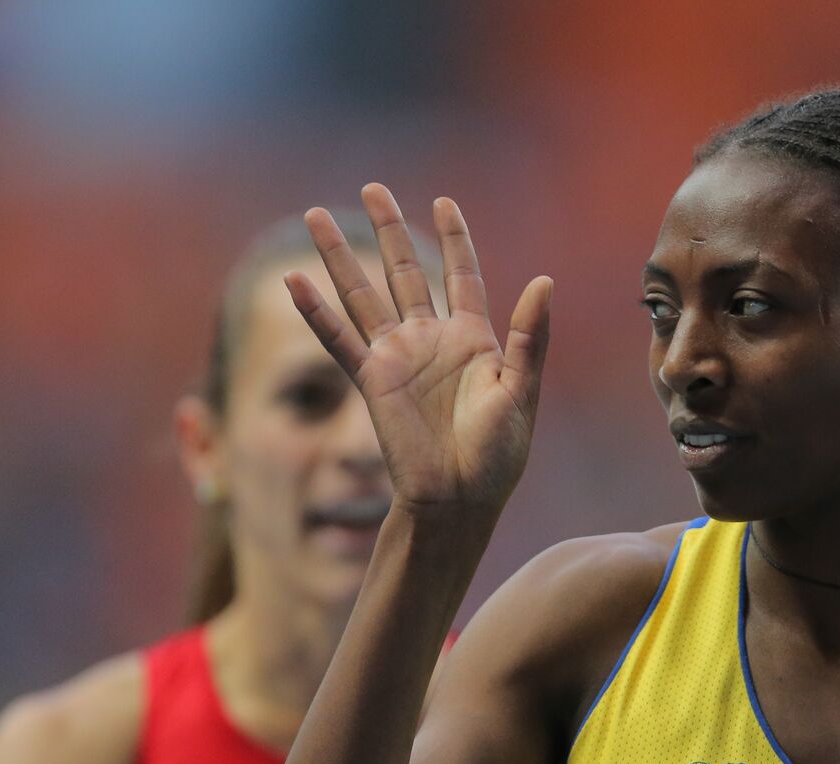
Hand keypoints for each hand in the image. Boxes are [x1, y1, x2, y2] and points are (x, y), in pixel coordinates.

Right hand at [286, 184, 551, 516]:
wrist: (459, 499)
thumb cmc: (498, 455)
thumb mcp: (522, 391)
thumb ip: (533, 336)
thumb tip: (546, 280)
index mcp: (474, 339)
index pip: (462, 274)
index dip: (454, 238)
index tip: (444, 201)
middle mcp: (432, 340)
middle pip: (405, 271)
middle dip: (388, 230)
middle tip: (372, 188)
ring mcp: (398, 358)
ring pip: (364, 295)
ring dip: (340, 258)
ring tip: (315, 217)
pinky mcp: (372, 381)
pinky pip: (339, 340)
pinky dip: (316, 312)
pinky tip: (294, 283)